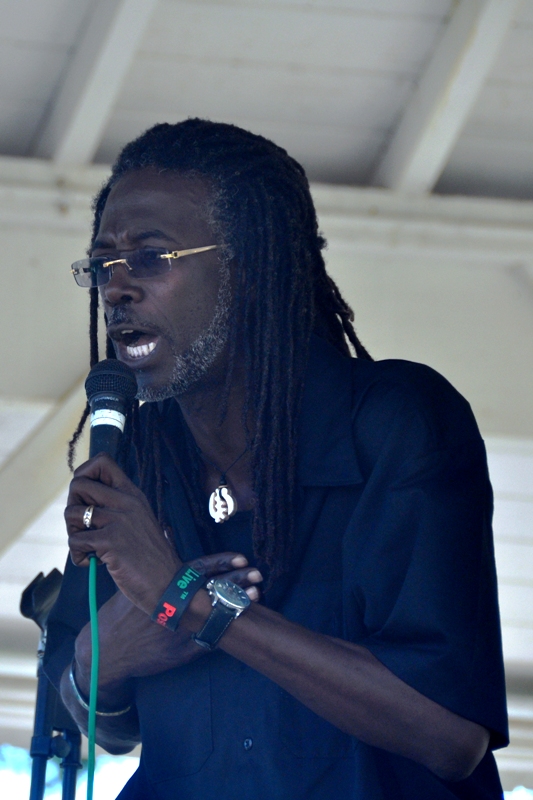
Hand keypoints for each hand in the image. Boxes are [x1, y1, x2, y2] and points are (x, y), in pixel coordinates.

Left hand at [65, 452, 180, 612]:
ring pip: (71, 513)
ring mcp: (118, 520)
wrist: (168, 584)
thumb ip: (117, 506)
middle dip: (72, 507)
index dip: (84, 473)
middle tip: (84, 527)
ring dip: (73, 533)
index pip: (103, 461)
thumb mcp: (138, 520)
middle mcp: (126, 501)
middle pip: (78, 484)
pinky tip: (93, 562)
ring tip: (88, 546)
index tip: (85, 495)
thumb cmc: (149, 556)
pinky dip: (78, 556)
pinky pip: (76, 541)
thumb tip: (83, 498)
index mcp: (133, 494)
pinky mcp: (110, 542)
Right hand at [74, 557, 262, 691]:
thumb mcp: (133, 582)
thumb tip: (166, 530)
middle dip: (237, 582)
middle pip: (212, 590)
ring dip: (236, 605)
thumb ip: (155, 559)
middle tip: (259, 576)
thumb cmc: (120, 613)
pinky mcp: (183, 651)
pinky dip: (225, 633)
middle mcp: (177, 605)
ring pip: (215, 614)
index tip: (243, 559)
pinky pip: (209, 641)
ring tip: (256, 596)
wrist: (107, 652)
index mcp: (167, 586)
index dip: (223, 564)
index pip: (200, 570)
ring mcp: (182, 628)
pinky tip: (247, 631)